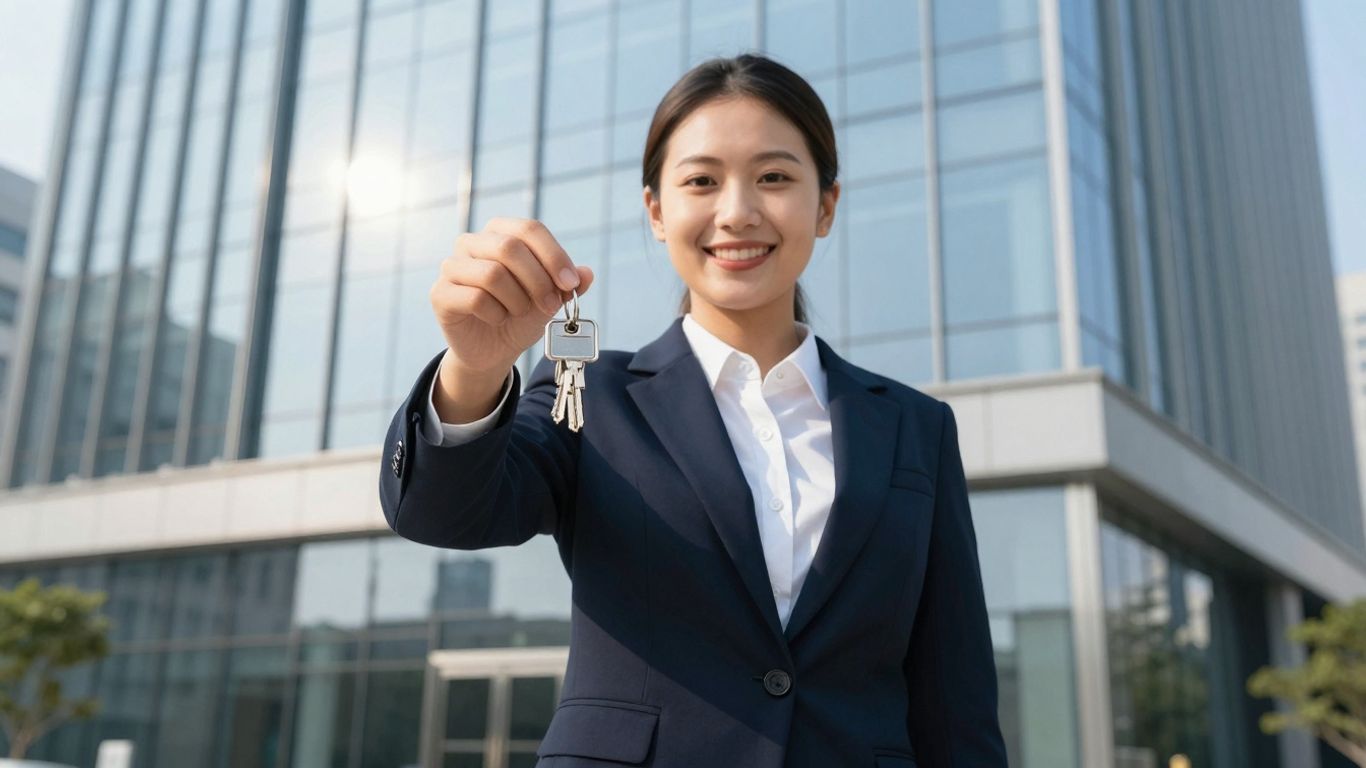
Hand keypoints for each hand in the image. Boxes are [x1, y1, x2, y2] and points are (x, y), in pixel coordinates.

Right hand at [430, 218, 595, 375]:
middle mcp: (472, 242)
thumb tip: (587, 273)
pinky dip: (496, 314)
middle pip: (510, 247)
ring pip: (492, 273)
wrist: (492, 350)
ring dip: (517, 300)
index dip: (554, 255)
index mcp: (501, 232)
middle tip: (551, 305)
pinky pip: (475, 298)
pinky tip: (497, 319)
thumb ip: (567, 285)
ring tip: (519, 312)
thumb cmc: (520, 315)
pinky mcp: (440, 293)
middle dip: (538, 280)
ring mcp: (452, 266)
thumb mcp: (550, 299)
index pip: (530, 229)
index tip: (571, 284)